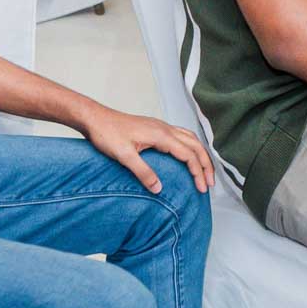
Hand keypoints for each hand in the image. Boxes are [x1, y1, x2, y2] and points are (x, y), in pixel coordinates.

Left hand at [80, 106, 214, 193]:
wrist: (96, 118)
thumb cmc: (107, 134)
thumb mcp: (124, 156)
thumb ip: (143, 172)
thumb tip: (160, 188)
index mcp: (161, 135)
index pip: (189, 154)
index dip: (198, 172)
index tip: (202, 188)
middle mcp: (165, 128)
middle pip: (195, 145)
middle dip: (206, 164)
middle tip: (210, 183)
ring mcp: (161, 127)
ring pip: (190, 138)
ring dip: (200, 154)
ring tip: (205, 170)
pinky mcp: (155, 128)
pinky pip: (181, 136)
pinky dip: (190, 146)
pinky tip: (187, 155)